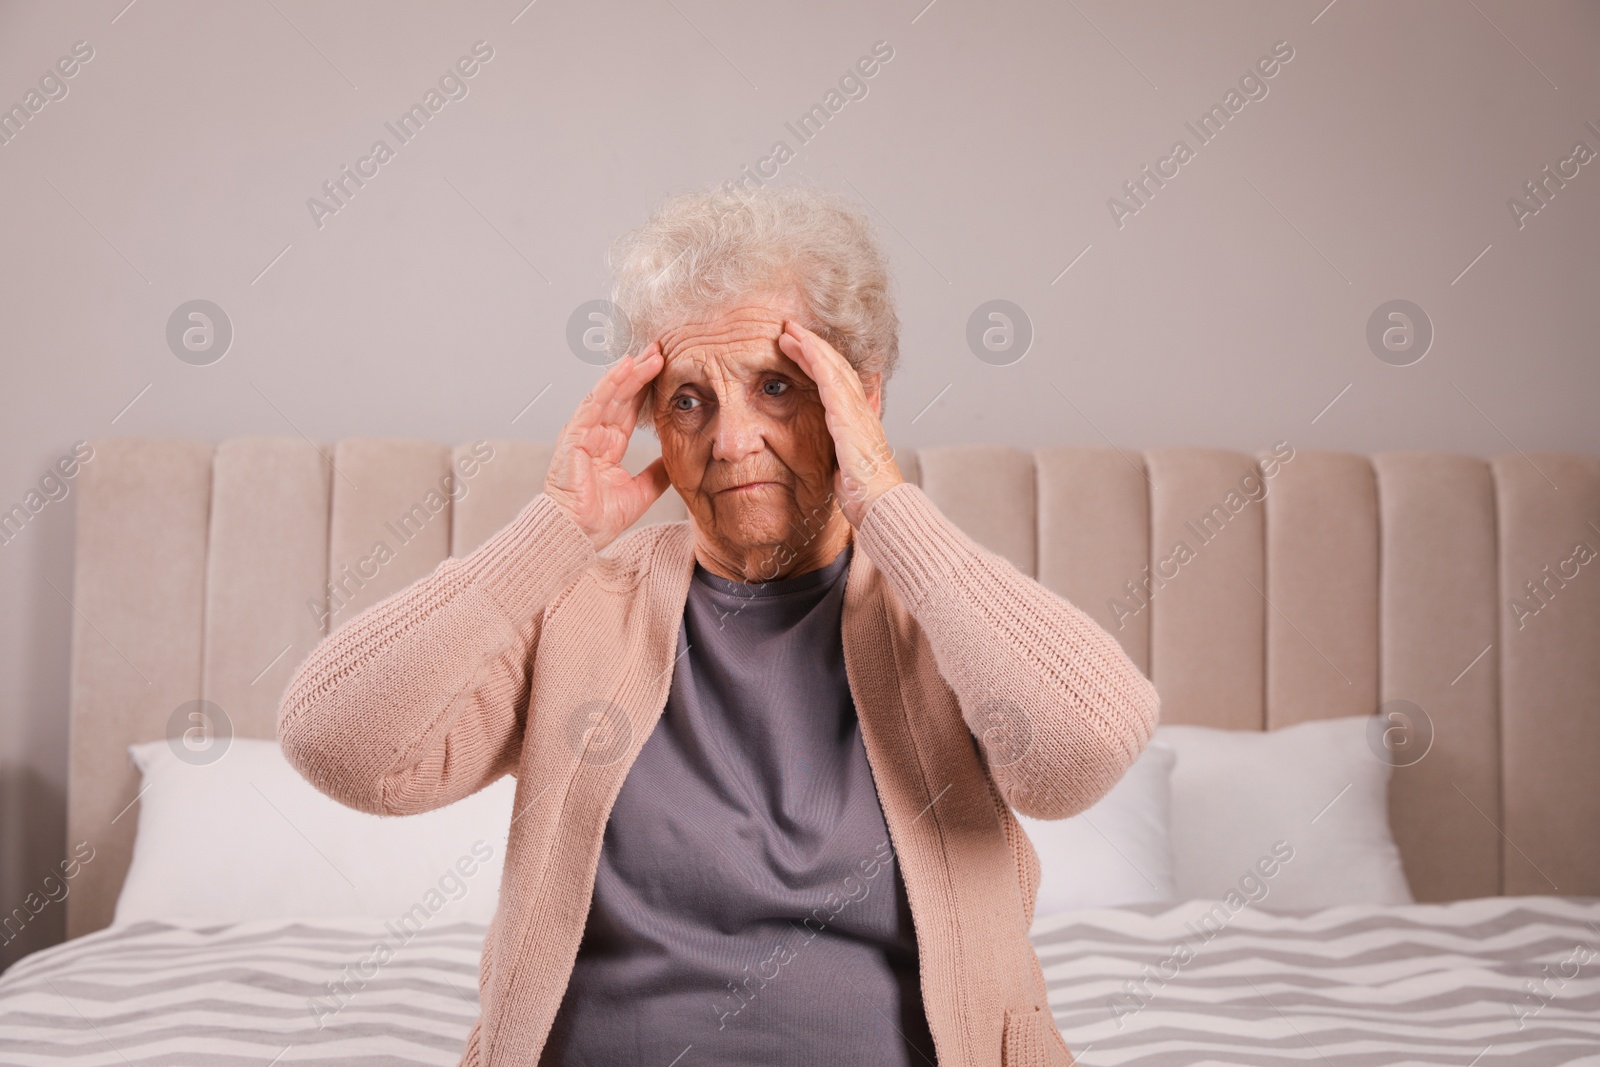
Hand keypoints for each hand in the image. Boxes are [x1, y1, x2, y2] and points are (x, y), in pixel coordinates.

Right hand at [544, 343, 671, 551]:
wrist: (576, 536)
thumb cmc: (598, 520)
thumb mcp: (641, 492)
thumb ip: (658, 472)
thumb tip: (677, 457)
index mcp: (608, 446)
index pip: (631, 409)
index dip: (648, 389)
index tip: (667, 369)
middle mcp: (594, 434)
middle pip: (622, 395)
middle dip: (642, 372)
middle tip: (663, 349)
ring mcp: (582, 433)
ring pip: (610, 394)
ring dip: (631, 372)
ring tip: (651, 353)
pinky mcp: (574, 436)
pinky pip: (595, 404)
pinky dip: (610, 384)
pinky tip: (626, 368)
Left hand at [777, 320, 903, 526]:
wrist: (882, 508)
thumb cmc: (866, 496)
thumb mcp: (847, 469)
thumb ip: (840, 453)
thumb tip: (833, 452)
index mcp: (859, 423)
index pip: (839, 383)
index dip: (821, 363)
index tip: (800, 350)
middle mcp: (861, 412)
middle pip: (836, 368)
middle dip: (814, 346)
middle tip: (791, 330)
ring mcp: (857, 413)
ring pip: (833, 368)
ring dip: (811, 346)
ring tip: (789, 332)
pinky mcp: (849, 419)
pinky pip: (831, 382)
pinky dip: (817, 360)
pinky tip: (803, 346)